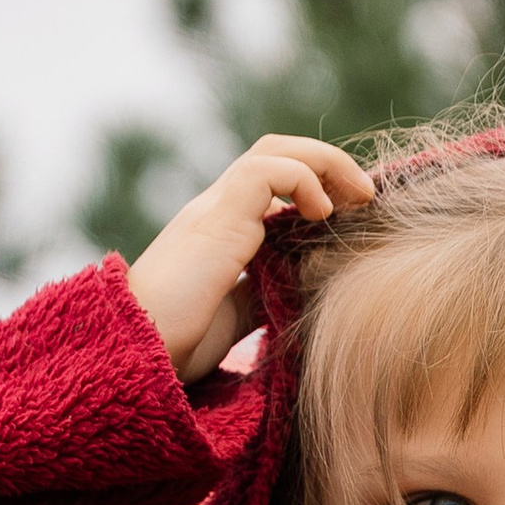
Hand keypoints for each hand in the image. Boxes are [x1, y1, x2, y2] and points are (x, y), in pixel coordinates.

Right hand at [129, 135, 375, 378]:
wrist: (139, 354)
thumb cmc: (176, 344)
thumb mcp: (235, 317)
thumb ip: (263, 293)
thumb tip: (300, 289)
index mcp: (221, 231)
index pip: (271, 182)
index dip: (315, 184)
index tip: (351, 212)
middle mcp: (217, 211)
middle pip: (276, 153)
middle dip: (328, 164)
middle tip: (365, 197)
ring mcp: (215, 210)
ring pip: (275, 151)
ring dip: (326, 164)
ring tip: (357, 198)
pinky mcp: (218, 218)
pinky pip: (267, 170)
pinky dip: (305, 180)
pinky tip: (322, 213)